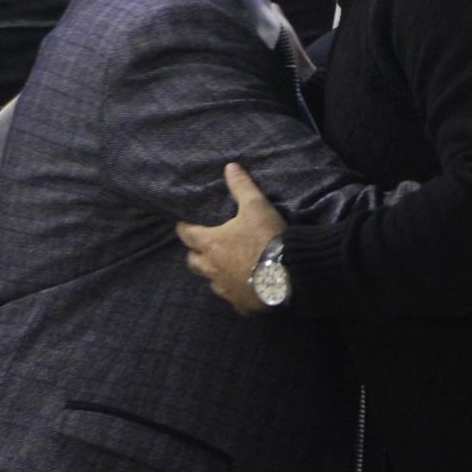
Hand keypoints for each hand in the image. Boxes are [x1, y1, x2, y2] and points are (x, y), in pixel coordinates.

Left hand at [175, 163, 287, 315]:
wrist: (289, 273)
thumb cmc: (266, 237)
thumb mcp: (255, 206)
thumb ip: (241, 186)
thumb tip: (230, 167)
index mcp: (211, 244)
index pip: (187, 235)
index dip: (184, 228)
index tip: (183, 224)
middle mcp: (213, 269)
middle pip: (193, 262)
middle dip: (195, 254)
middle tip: (202, 246)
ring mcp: (226, 290)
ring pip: (211, 283)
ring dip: (214, 274)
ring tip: (223, 267)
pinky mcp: (241, 304)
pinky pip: (233, 300)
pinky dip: (235, 294)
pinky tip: (244, 290)